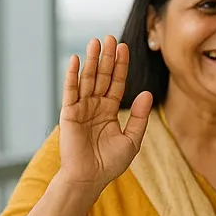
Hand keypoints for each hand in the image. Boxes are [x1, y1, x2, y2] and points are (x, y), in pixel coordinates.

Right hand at [57, 36, 152, 192]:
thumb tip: (147, 93)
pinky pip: (71, 91)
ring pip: (88, 80)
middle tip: (111, 37)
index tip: (124, 47)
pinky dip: (72, 75)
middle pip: (102, 76)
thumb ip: (140, 117)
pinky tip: (75, 59)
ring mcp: (81, 108)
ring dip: (91, 60)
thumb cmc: (110, 162)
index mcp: (109, 110)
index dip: (120, 66)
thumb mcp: (132, 139)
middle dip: (106, 57)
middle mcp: (95, 106)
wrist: (90, 178)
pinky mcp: (69, 114)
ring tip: (95, 41)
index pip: (116, 83)